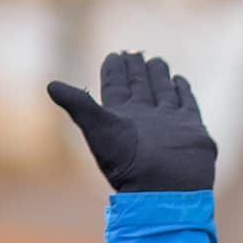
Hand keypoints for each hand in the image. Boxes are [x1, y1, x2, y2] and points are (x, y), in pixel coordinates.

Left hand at [47, 51, 216, 191]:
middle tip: (133, 52)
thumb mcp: (98, 130)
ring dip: (159, 77)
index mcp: (121, 115)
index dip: (114, 70)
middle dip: (136, 69)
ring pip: (163, 92)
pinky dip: (183, 91)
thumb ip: (79, 105)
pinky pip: (187, 104)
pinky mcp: (191, 128)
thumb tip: (51, 86)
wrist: (165, 189)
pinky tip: (180, 81)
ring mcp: (169, 121)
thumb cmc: (128, 164)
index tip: (114, 55)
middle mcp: (145, 116)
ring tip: (155, 61)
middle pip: (139, 86)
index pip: (116, 85)